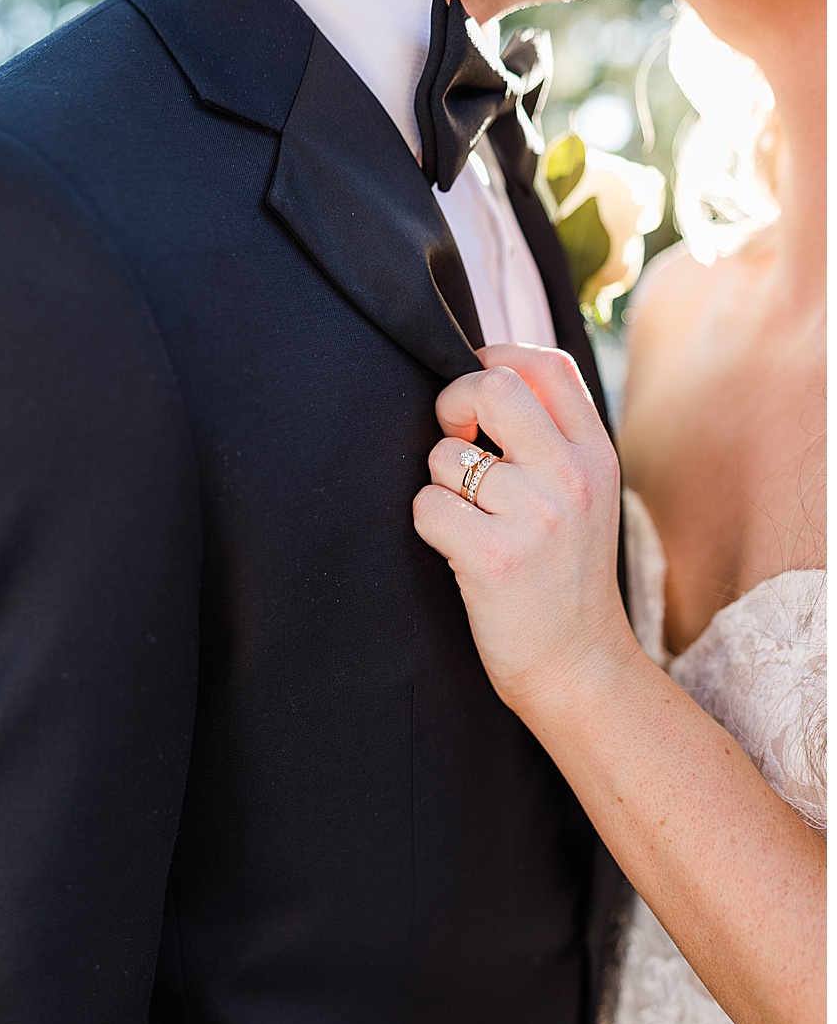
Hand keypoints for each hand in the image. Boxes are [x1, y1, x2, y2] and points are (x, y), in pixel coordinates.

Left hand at [411, 345, 641, 720]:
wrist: (577, 664)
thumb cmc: (563, 578)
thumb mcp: (582, 497)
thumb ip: (549, 440)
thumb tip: (483, 378)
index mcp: (596, 454)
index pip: (546, 365)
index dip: (493, 359)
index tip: (470, 392)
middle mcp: (572, 476)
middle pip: (490, 389)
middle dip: (450, 406)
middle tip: (451, 441)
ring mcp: (535, 515)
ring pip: (445, 458)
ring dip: (439, 485)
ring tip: (469, 520)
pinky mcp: (494, 556)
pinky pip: (427, 506)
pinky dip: (429, 525)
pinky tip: (457, 550)